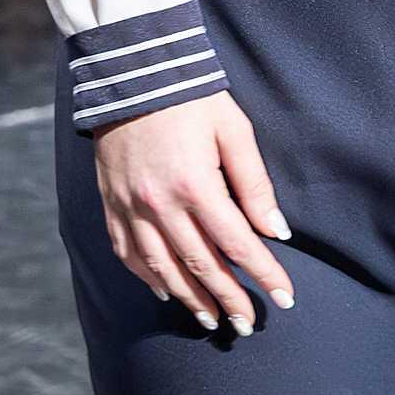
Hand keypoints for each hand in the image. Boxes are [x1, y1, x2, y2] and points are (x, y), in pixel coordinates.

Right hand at [94, 93, 295, 332]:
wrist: (132, 70)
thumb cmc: (190, 95)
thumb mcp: (232, 128)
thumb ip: (254, 182)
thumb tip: (276, 230)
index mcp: (195, 183)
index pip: (236, 242)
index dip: (264, 273)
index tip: (284, 297)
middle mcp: (159, 203)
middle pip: (199, 265)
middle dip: (228, 298)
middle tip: (247, 324)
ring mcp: (130, 206)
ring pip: (162, 268)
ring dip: (190, 299)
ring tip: (212, 320)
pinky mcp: (110, 202)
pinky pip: (127, 253)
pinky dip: (147, 278)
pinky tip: (166, 291)